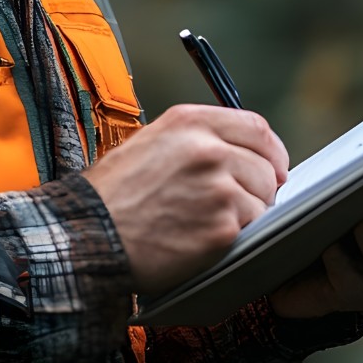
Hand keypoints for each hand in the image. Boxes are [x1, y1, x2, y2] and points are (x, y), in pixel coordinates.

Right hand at [84, 104, 289, 294]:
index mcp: (190, 122)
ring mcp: (218, 188)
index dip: (271, 151)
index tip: (274, 166)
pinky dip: (233, 238)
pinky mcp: (221, 227)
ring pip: (261, 201)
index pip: (256, 128)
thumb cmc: (112, 195)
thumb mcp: (150, 143)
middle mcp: (208, 149)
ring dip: (244, 215)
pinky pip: (249, 230)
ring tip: (206, 223)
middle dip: (259, 188)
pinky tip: (202, 239)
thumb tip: (239, 156)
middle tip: (236, 206)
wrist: (88, 235)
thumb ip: (196, 142)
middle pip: (266, 167)